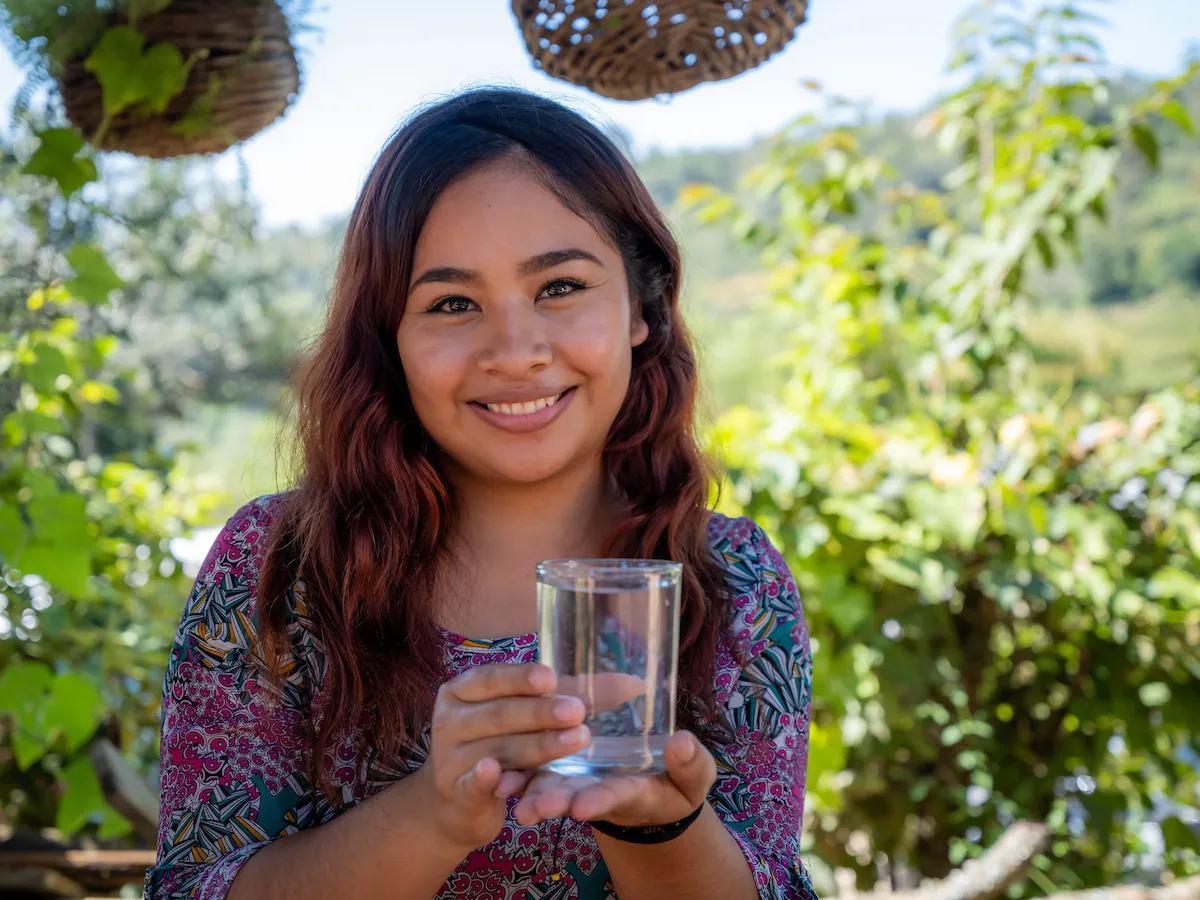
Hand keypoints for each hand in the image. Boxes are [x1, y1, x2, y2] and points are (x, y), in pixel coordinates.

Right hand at [412, 662, 589, 852]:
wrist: (459, 801)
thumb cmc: (500, 743)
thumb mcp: (524, 717)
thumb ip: (565, 696)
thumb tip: (631, 684)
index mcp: (463, 690)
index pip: (491, 677)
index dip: (520, 678)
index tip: (551, 678)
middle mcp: (451, 720)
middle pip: (499, 714)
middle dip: (540, 713)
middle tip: (576, 712)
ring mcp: (449, 759)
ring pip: (497, 750)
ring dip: (536, 746)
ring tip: (576, 741)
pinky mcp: (455, 795)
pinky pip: (470, 785)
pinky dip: (482, 780)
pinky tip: (496, 776)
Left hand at [511, 730, 715, 828]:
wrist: (650, 791)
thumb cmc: (675, 783)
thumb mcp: (692, 778)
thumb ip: (690, 765)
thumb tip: (683, 742)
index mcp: (634, 793)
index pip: (617, 796)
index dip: (600, 800)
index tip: (583, 807)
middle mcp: (600, 791)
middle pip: (575, 797)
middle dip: (554, 802)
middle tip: (534, 809)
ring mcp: (578, 782)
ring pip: (550, 789)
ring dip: (530, 795)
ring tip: (511, 803)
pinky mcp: (561, 770)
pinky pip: (537, 774)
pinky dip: (519, 778)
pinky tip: (496, 780)